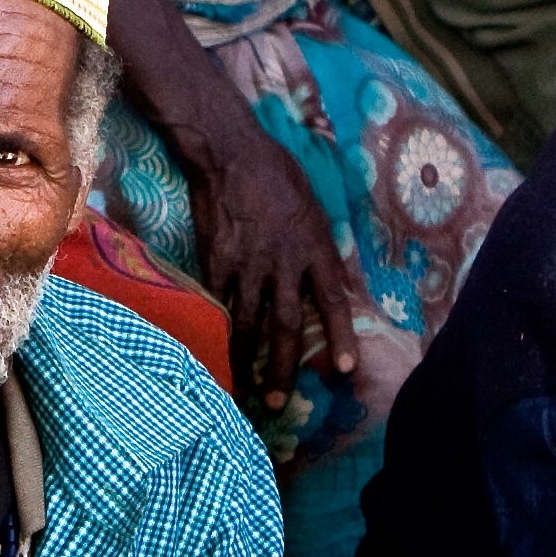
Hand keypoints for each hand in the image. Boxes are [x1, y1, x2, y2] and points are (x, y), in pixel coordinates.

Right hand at [182, 119, 367, 415]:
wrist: (230, 152)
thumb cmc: (276, 173)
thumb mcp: (312, 207)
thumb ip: (319, 246)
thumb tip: (330, 276)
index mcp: (315, 248)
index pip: (333, 302)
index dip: (340, 338)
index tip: (343, 370)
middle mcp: (285, 263)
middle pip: (287, 327)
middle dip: (284, 369)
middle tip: (278, 404)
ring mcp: (248, 265)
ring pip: (248, 325)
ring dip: (246, 362)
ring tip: (242, 391)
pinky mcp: (216, 263)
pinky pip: (217, 306)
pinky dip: (215, 332)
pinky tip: (211, 353)